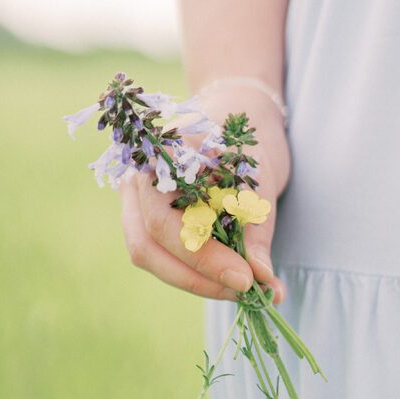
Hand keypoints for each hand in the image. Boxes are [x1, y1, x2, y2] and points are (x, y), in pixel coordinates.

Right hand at [119, 87, 289, 303]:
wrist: (238, 109)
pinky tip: (226, 275)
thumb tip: (265, 283)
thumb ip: (258, 229)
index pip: (166, 221)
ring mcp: (135, 197)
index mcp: (158, 157)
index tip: (246, 279)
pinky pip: (160, 251)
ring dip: (194, 279)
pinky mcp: (146, 215)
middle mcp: (136, 177)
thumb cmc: (249, 137)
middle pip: (147, 245)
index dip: (203, 258)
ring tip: (240, 287)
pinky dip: (192, 269)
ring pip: (149, 254)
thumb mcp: (262, 177)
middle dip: (197, 276)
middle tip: (244, 289)